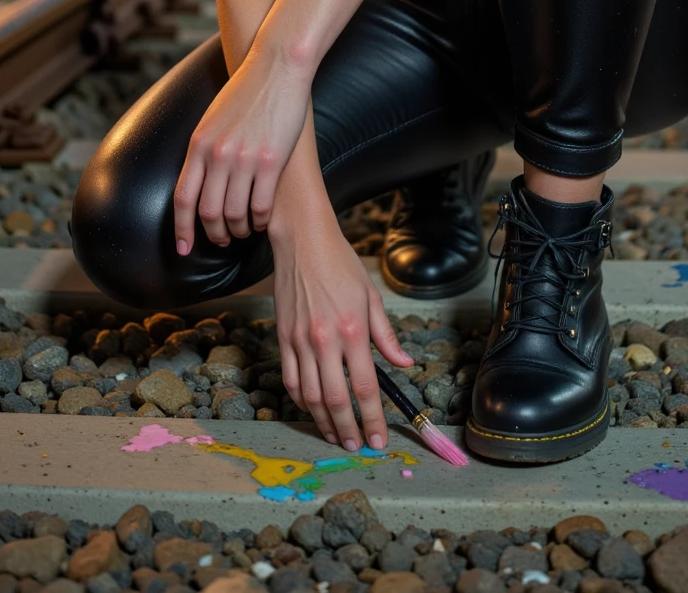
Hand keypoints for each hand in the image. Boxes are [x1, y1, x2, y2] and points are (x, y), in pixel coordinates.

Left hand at [173, 48, 309, 251]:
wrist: (275, 67)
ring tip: (243, 232)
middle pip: (208, 211)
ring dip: (238, 230)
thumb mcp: (212, 119)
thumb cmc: (245, 93)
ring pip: (235, 214)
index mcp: (199, 144)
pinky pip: (261, 205)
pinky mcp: (272, 160)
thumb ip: (203, 149)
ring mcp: (245, 158)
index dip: (181, 230)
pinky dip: (260, 220)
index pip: (183, 198)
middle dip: (213, 234)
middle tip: (221, 241)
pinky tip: (262, 220)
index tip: (184, 250)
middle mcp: (218, 154)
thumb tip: (197, 180)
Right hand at [271, 207, 413, 451]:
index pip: (366, 388)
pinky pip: (290, 379)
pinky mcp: (283, 338)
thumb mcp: (371, 295)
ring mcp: (300, 341)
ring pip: (310, 396)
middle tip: (356, 446)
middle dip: (348, 429)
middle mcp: (325, 340)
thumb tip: (405, 363)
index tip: (378, 439)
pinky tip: (312, 409)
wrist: (302, 241)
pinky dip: (301, 401)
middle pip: (336, 399)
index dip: (373, 418)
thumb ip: (386, 334)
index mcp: (353, 330)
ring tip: (336, 436)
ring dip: (323, 422)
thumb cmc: (341, 264)